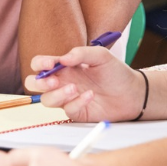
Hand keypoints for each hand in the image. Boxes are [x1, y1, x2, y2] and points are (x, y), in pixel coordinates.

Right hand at [25, 46, 144, 121]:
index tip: (50, 64)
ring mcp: (67, 98)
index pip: (40, 64)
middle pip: (34, 84)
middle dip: (39, 83)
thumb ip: (81, 53)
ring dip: (57, 94)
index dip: (39, 64)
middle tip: (53, 81)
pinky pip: (67, 110)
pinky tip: (90, 96)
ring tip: (75, 88)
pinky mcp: (77, 112)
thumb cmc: (115, 72)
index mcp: (64, 67)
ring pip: (47, 100)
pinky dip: (77, 103)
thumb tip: (62, 59)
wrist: (132, 93)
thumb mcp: (101, 56)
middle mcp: (61, 82)